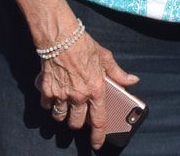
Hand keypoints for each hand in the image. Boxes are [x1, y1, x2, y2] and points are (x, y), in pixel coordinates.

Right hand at [36, 32, 138, 150]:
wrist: (61, 37)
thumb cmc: (84, 45)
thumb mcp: (105, 57)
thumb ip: (118, 73)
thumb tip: (132, 81)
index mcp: (96, 88)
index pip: (98, 119)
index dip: (98, 135)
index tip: (97, 143)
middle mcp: (79, 96)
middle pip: (76, 123)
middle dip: (78, 122)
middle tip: (80, 113)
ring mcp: (61, 95)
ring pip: (60, 117)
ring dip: (63, 114)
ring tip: (67, 104)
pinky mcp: (47, 91)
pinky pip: (47, 106)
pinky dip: (50, 103)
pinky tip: (55, 93)